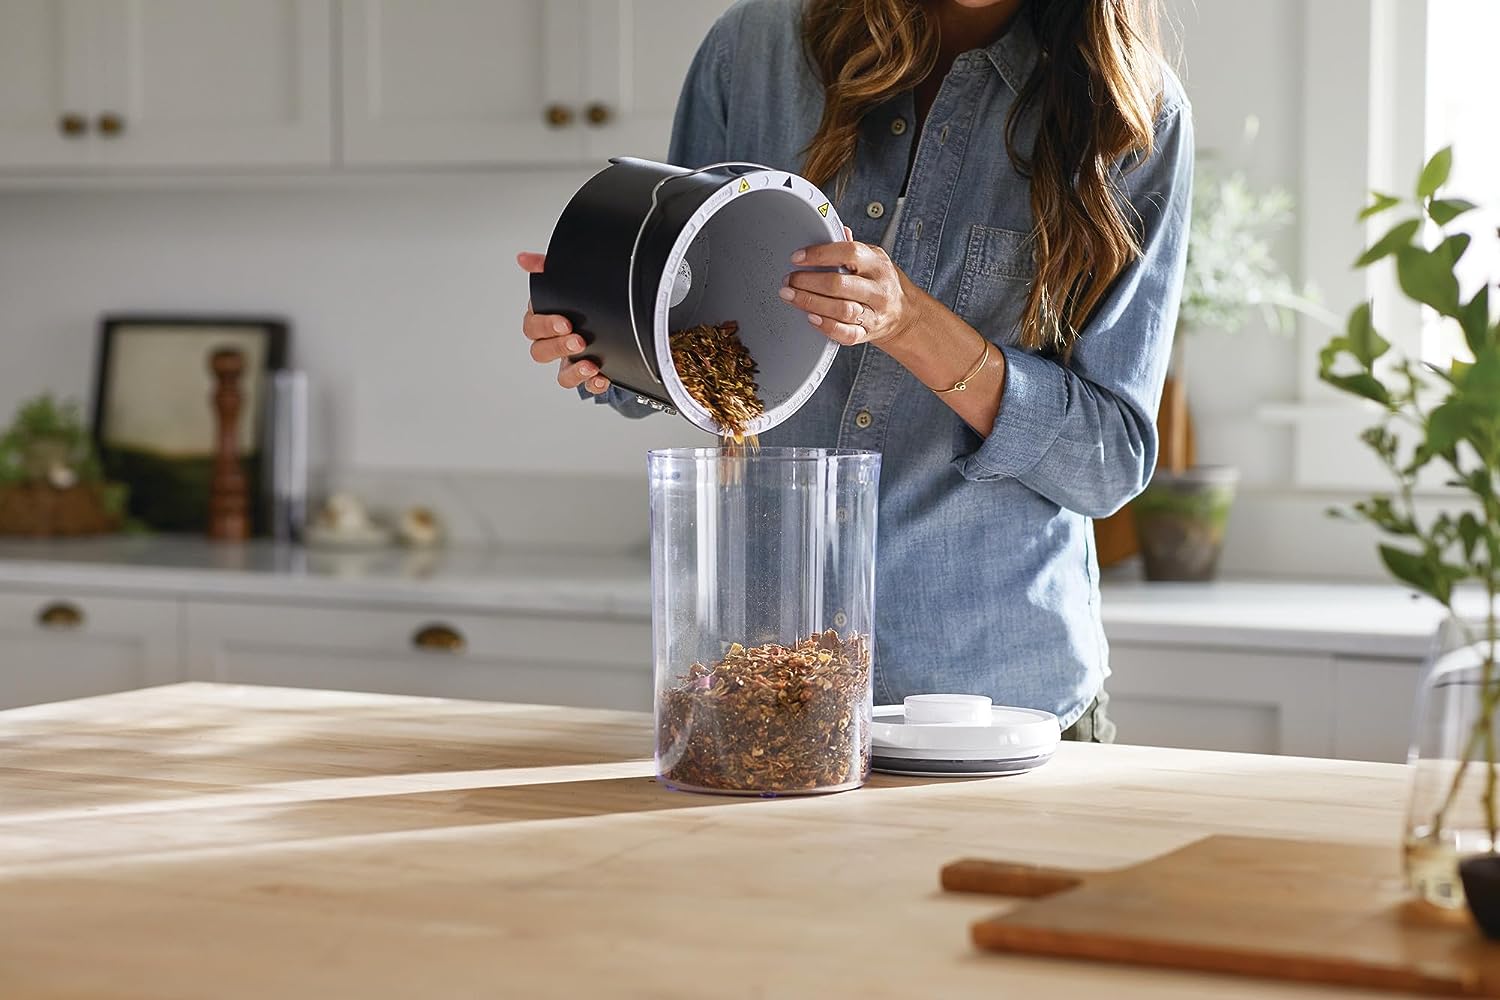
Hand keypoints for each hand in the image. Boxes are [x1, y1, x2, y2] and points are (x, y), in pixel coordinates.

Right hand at [517, 252, 610, 394]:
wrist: (611, 317)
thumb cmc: (578, 300)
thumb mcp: (565, 279)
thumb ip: (545, 268)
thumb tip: (523, 258)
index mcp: (543, 320)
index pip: (532, 326)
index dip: (546, 326)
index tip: (564, 322)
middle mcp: (553, 343)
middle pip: (541, 352)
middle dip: (559, 347)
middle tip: (579, 341)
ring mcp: (569, 361)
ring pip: (561, 375)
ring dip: (573, 372)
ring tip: (590, 366)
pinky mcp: (586, 374)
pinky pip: (585, 387)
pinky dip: (593, 384)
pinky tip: (603, 378)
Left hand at [778, 227, 927, 347]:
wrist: (904, 314)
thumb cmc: (882, 282)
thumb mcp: (874, 257)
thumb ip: (852, 246)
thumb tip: (835, 228)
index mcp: (877, 264)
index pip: (849, 253)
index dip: (819, 254)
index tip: (798, 257)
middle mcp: (877, 289)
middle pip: (839, 284)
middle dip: (807, 282)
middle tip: (789, 280)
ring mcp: (873, 313)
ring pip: (840, 310)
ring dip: (810, 302)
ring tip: (791, 296)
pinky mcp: (866, 332)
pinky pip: (845, 333)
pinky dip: (826, 326)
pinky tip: (810, 317)